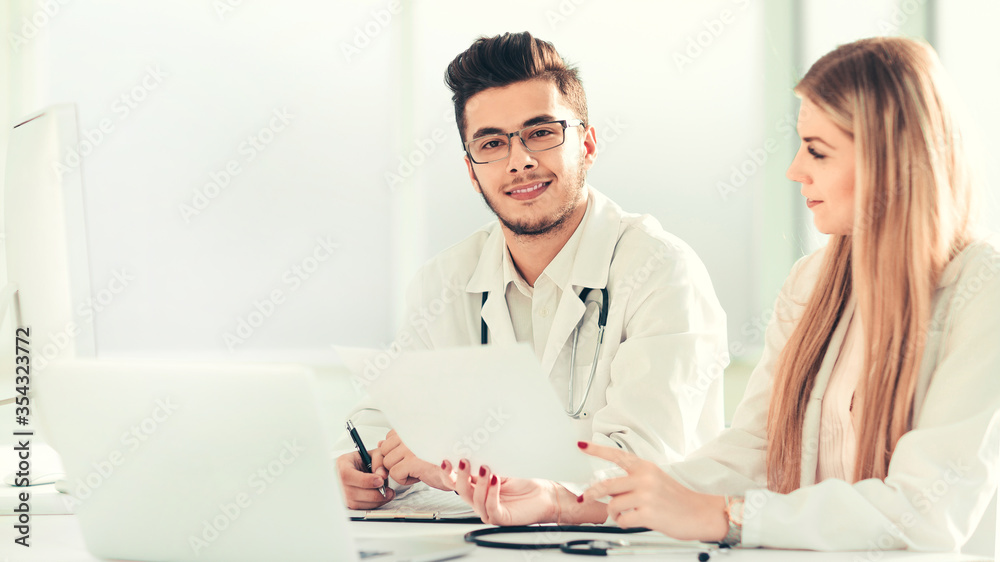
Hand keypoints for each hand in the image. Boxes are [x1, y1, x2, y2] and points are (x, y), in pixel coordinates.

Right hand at [336, 450, 394, 508]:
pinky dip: (373, 504)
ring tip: (388, 494)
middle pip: (352, 492)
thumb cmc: (365, 461)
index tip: (380, 481)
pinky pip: (360, 508)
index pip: (347, 475)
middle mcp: (338, 480)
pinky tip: (381, 498)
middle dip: (374, 494)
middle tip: (387, 490)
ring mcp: (342, 494)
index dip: (365, 480)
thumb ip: (379, 461)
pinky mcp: (348, 503)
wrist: (360, 468)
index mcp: (342, 464)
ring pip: (356, 503)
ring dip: (375, 501)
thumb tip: (382, 475)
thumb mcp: (374, 454)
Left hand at [378, 430, 453, 490]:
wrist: (459, 473)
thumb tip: (380, 444)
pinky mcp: (413, 461)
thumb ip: (398, 445)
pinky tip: (417, 476)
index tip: (405, 456)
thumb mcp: (417, 448)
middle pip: (384, 450)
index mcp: (413, 428)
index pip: (388, 437)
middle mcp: (412, 434)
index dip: (394, 451)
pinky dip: (404, 479)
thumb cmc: (440, 460)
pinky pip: (395, 474)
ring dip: (400, 470)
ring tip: (415, 469)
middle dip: (394, 461)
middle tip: (410, 465)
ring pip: (388, 463)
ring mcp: (411, 447)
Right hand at [447, 459, 558, 524]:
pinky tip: (496, 480)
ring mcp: (488, 511)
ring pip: (475, 499)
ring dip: (480, 482)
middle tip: (464, 462)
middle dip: (461, 476)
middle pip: (461, 491)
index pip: (456, 483)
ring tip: (486, 468)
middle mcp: (479, 501)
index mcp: (476, 488)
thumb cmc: (524, 484)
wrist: (543, 496)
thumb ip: (485, 466)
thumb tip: (472, 451)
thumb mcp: (501, 469)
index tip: (446, 461)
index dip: (448, 474)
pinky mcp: (500, 518)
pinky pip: (491, 507)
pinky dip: (491, 493)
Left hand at [578, 441, 727, 541]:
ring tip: (625, 514)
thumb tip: (609, 490)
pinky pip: (622, 520)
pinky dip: (624, 523)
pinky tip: (634, 521)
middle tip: (585, 497)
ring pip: (613, 505)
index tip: (581, 445)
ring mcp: (646, 496)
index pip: (617, 455)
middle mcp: (644, 478)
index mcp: (646, 467)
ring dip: (615, 513)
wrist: (701, 513)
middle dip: (592, 493)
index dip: (596, 450)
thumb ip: (634, 481)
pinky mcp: (647, 513)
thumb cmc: (679, 499)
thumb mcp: (656, 480)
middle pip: (606, 484)